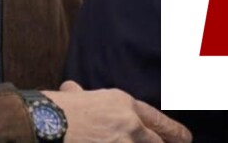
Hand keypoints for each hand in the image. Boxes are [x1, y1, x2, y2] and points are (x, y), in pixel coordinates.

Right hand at [42, 81, 190, 142]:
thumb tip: (73, 90)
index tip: (185, 139)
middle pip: (157, 142)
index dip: (174, 132)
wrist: (43, 121)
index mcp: (122, 103)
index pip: (157, 120)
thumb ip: (81, 95)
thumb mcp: (73, 95)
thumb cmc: (54, 107)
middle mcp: (129, 123)